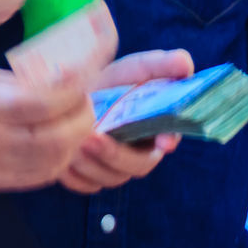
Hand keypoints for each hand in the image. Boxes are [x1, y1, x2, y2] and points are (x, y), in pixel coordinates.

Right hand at [0, 66, 94, 190]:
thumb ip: (19, 82)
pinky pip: (46, 174)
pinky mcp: (0, 184)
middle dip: (82, 119)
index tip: (81, 83)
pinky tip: (59, 141)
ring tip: (75, 121)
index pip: (45, 104)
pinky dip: (62, 157)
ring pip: (58, 160)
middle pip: (59, 137)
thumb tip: (62, 81)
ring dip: (76, 140)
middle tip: (84, 104)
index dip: (72, 93)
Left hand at [58, 50, 193, 194]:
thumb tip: (185, 63)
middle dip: (115, 154)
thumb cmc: (110, 83)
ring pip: (110, 178)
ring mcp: (114, 168)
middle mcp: (138, 154)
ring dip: (90, 163)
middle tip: (90, 138)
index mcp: (156, 131)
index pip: (167, 142)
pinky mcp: (90, 178)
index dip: (166, 140)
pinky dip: (73, 174)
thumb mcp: (134, 69)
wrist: (71, 95)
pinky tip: (61, 156)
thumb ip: (161, 66)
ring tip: (71, 144)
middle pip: (138, 166)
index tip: (161, 140)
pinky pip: (85, 185)